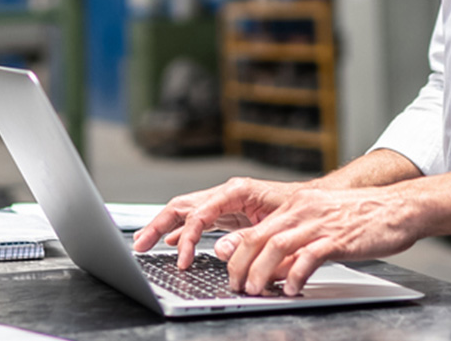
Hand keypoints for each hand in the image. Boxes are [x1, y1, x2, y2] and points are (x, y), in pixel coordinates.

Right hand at [132, 177, 301, 267]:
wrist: (311, 202)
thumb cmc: (297, 208)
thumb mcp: (275, 223)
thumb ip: (247, 237)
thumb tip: (219, 250)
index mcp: (237, 191)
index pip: (200, 212)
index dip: (187, 237)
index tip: (182, 260)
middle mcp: (227, 193)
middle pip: (183, 205)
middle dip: (158, 223)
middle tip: (140, 244)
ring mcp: (225, 202)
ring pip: (185, 211)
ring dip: (163, 225)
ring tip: (143, 242)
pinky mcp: (227, 213)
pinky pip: (196, 219)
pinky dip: (180, 230)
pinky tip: (170, 242)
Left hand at [214, 184, 417, 296]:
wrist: (399, 207)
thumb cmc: (363, 217)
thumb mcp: (323, 222)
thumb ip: (297, 242)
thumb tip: (273, 268)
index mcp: (299, 204)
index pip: (257, 228)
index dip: (238, 253)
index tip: (230, 272)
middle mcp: (305, 209)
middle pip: (260, 237)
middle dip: (242, 265)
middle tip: (238, 287)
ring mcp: (321, 222)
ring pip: (277, 245)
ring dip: (261, 272)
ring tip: (256, 291)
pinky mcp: (338, 238)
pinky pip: (309, 256)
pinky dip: (295, 274)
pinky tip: (292, 288)